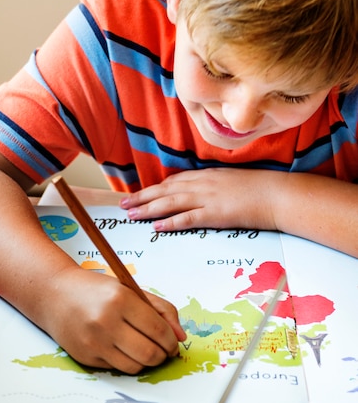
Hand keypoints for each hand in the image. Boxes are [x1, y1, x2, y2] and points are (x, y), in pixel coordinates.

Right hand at [44, 267, 185, 373]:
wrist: (54, 294)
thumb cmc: (96, 290)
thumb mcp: (129, 289)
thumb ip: (160, 309)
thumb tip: (181, 337)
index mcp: (120, 300)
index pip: (158, 330)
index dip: (172, 340)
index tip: (173, 342)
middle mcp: (105, 322)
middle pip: (149, 353)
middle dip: (162, 355)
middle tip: (163, 350)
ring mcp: (93, 342)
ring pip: (135, 366)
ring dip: (146, 361)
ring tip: (144, 349)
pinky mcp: (85, 357)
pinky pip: (117, 368)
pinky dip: (126, 361)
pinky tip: (121, 348)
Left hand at [120, 168, 281, 232]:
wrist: (279, 194)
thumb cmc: (259, 189)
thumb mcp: (231, 181)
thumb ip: (212, 185)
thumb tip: (199, 192)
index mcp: (206, 175)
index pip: (173, 181)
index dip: (153, 189)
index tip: (139, 194)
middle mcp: (202, 184)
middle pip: (164, 190)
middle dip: (142, 197)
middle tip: (123, 204)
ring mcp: (208, 198)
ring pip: (170, 203)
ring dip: (148, 209)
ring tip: (131, 215)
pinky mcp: (216, 214)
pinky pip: (188, 219)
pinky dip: (170, 222)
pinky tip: (156, 227)